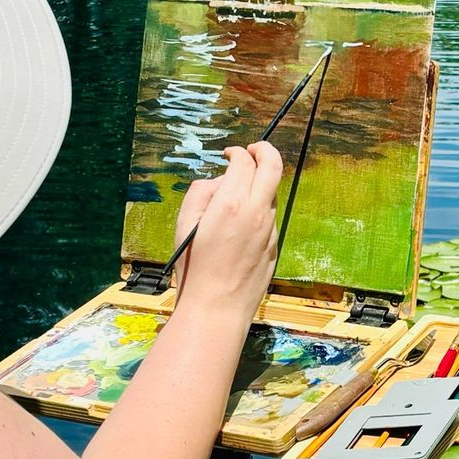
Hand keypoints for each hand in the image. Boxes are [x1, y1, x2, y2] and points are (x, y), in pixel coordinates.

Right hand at [172, 142, 281, 324]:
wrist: (216, 308)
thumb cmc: (194, 268)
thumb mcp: (184, 224)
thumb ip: (201, 193)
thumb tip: (219, 181)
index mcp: (232, 203)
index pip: (244, 161)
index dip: (237, 152)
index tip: (230, 154)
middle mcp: (256, 212)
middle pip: (273, 166)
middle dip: (264, 150)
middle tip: (253, 149)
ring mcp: (269, 230)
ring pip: (272, 193)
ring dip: (260, 184)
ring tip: (238, 194)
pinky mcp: (274, 245)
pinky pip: (269, 217)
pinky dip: (259, 209)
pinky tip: (241, 224)